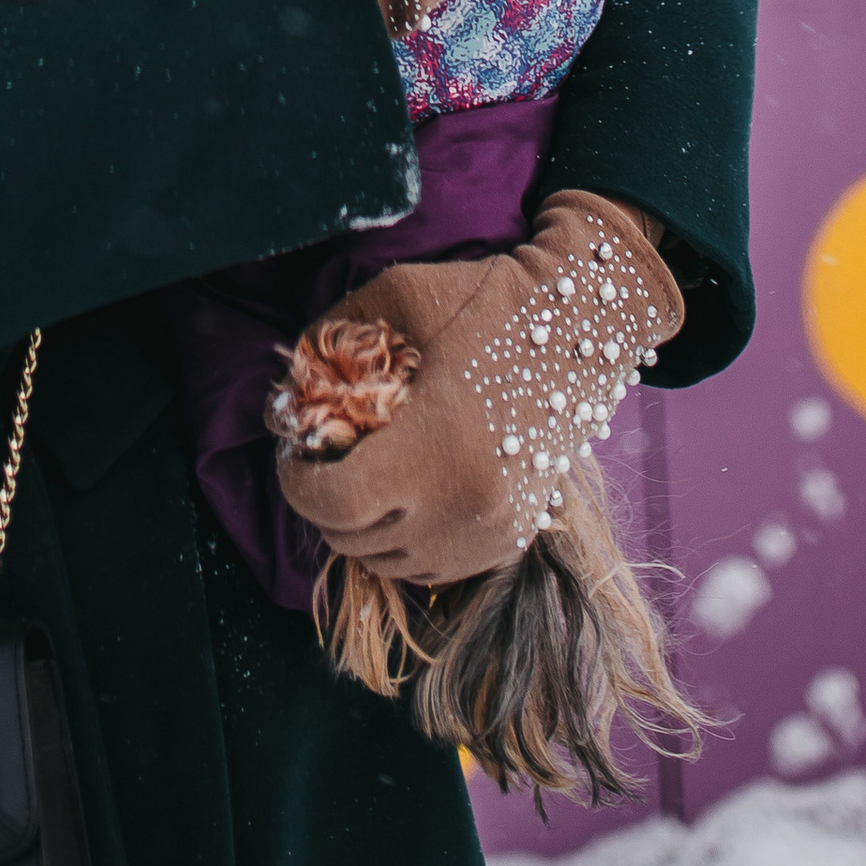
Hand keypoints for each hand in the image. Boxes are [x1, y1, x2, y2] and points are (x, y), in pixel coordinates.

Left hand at [272, 190, 683, 586]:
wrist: (580, 321)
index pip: (331, 505)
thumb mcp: (395, 297)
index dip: (296, 482)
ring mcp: (489, 531)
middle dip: (324, 502)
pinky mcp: (509, 539)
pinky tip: (405, 495)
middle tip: (324, 460)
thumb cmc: (482, 300)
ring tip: (364, 477)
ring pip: (390, 563)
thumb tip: (284, 390)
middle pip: (353, 540)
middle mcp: (461, 507)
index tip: (296, 451)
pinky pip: (432, 568)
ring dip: (364, 528)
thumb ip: (329, 339)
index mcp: (430, 450)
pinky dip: (406, 542)